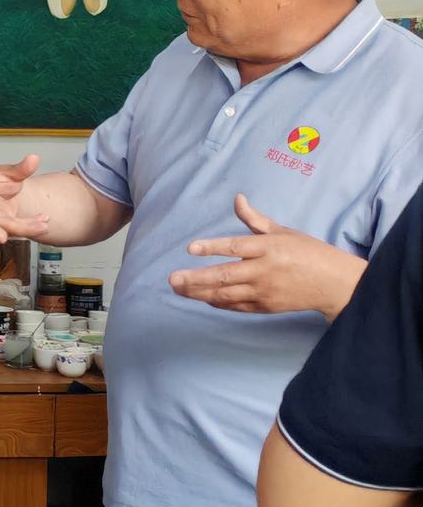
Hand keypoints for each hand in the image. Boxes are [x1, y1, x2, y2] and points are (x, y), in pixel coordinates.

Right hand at [0, 153, 51, 244]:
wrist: (6, 192)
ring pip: (7, 227)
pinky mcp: (5, 227)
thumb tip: (34, 159)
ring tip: (43, 225)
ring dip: (25, 228)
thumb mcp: (10, 172)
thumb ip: (22, 168)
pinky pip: (18, 229)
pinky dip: (31, 227)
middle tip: (3, 237)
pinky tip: (43, 222)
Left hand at [168, 195, 366, 318]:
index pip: (235, 247)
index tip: (190, 248)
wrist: (334, 284)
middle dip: (196, 278)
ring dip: (200, 292)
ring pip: (226, 294)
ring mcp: (265, 291)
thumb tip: (237, 199)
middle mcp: (265, 271)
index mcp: (269, 248)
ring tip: (179, 288)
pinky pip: (236, 306)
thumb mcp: (283, 231)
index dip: (212, 247)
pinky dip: (218, 302)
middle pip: (225, 275)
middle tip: (172, 278)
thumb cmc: (307, 252)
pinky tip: (201, 297)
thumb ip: (255, 219)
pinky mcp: (266, 307)